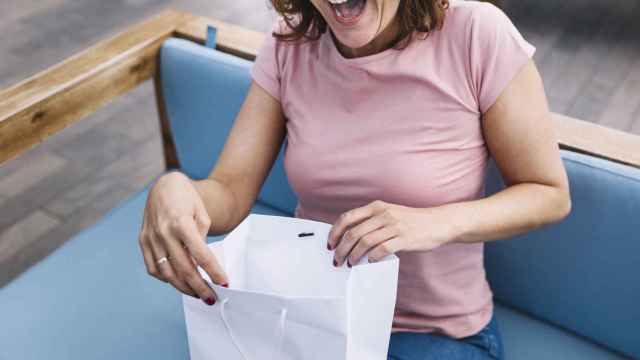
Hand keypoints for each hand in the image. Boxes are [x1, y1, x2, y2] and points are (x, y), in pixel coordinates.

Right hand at [138, 171, 228, 304]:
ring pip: (166, 273)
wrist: (164, 185)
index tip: (224, 283)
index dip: (213, 271)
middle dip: (199, 287)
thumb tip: (202, 264)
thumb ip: (202, 238)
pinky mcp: (143, 241)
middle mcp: (163, 232)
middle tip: (212, 298)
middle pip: (183, 268)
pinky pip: (153, 268)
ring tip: (198, 294)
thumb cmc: (187, 199)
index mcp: (181, 222)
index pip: (200, 254)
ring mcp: (150, 238)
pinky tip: (179, 282)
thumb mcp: (202, 213)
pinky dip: (166, 279)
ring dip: (183, 287)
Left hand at [327, 200, 454, 266]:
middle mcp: (383, 214)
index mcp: (376, 206)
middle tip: (337, 260)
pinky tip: (370, 262)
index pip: (347, 218)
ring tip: (350, 264)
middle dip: (341, 249)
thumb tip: (348, 237)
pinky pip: (382, 250)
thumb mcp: (390, 213)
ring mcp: (394, 226)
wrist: (439, 222)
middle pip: (353, 233)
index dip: (335, 232)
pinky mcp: (404, 238)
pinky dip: (372, 257)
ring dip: (354, 256)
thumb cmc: (412, 221)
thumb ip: (372, 221)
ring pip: (364, 242)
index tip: (330, 245)